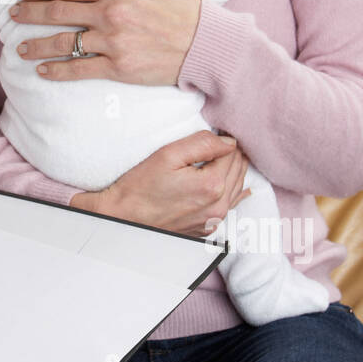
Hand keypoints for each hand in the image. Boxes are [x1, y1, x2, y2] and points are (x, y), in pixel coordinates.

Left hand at [10, 0, 201, 85]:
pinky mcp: (118, 68)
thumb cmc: (183, 2)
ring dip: (36, 45)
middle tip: (12, 16)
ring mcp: (112, 42)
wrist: (206, 42)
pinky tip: (42, 71)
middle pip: (57, 12)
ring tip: (19, 48)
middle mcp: (109, 13)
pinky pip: (80, 69)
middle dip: (29, 13)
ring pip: (63, 42)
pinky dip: (57, 71)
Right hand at [70, 131, 251, 237]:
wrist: (123, 218)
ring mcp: (213, 220)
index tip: (214, 132)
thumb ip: (203, 143)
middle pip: (238, 170)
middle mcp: (218, 206)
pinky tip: (237, 186)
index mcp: (212, 185)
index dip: (224, 139)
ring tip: (227, 156)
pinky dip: (232, 191)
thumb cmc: (140, 186)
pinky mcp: (206, 228)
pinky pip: (229, 205)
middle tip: (220, 141)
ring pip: (237, 187)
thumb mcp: (168, 154)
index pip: (233, 152)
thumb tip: (229, 141)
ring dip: (234, 170)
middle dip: (232, 153)